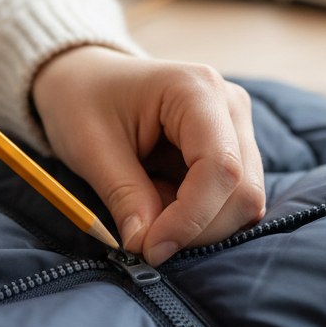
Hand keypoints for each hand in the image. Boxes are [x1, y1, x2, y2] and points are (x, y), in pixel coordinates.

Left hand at [32, 46, 264, 265]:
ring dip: (196, 225)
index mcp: (196, 89)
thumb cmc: (83, 101)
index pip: (220, 167)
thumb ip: (125, 196)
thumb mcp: (90, 147)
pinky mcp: (232, 148)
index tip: (150, 248)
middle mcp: (230, 104)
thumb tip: (148, 246)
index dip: (191, 218)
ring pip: (242, 202)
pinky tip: (162, 203)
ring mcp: (236, 127)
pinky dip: (197, 218)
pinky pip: (230, 201)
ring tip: (148, 210)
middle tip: (144, 239)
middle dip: (196, 228)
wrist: (85, 78)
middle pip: (242, 191)